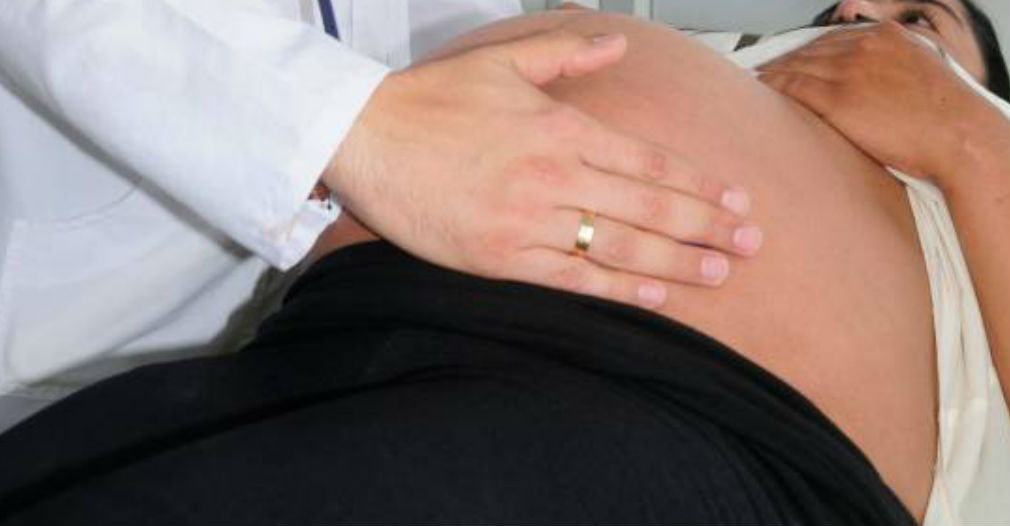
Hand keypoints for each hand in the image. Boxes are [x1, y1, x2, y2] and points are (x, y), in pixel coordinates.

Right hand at [325, 31, 761, 309]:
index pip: (648, 161)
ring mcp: (530, 220)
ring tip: (722, 272)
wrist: (363, 138)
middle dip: (707, 226)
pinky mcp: (502, 258)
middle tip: (752, 243)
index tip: (736, 200)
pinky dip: (619, 289)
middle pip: (649, 205)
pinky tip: (657, 295)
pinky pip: (573, 278)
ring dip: (679, 260)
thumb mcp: (500, 62)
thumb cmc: (430, 101)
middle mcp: (556, 175)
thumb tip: (616, 43)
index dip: (699, 184)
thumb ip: (564, 52)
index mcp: (561, 128)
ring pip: (621, 245)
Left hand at [758, 21, 986, 179]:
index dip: (808, 50)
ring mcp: (850, 71)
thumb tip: (875, 79)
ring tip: (756, 80)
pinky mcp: (838, 99)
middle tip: (764, 69)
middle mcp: (865, 47)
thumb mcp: (922, 71)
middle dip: (786, 59)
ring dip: (773, 72)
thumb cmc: (946, 116)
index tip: (793, 58)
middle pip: (812, 50)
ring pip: (798, 65)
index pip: (834, 39)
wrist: (958, 135)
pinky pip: (794, 86)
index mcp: (888, 37)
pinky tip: (760, 90)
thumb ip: (893, 65)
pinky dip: (773, 86)